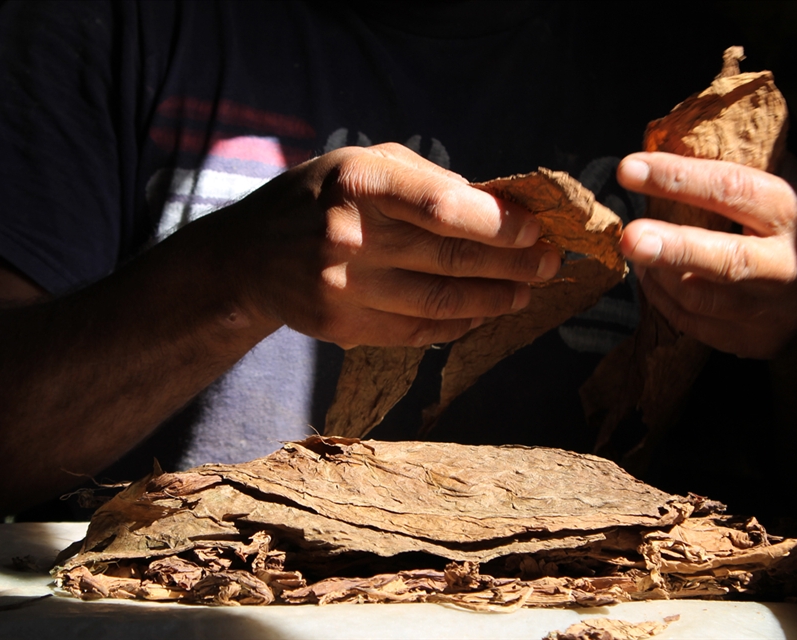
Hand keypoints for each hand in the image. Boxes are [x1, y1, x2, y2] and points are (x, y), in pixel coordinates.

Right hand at [213, 143, 560, 347]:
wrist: (248, 257)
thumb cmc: (316, 198)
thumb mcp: (363, 164)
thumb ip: (426, 181)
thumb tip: (496, 207)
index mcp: (359, 183)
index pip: (444, 208)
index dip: (499, 223)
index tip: (536, 230)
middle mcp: (348, 236)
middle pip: (450, 259)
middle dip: (512, 264)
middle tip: (548, 264)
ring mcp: (343, 287)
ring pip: (439, 302)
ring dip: (494, 300)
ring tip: (524, 293)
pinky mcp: (342, 326)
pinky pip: (416, 331)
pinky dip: (457, 324)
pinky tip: (481, 314)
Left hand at [617, 151, 796, 358]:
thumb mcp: (796, 187)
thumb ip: (748, 162)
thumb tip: (676, 133)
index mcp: (796, 214)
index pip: (732, 190)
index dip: (678, 179)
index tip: (629, 169)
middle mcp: (788, 266)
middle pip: (726, 261)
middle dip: (673, 248)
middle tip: (629, 236)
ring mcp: (774, 311)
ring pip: (702, 298)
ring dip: (657, 273)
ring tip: (634, 248)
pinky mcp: (756, 342)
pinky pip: (695, 323)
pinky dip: (663, 299)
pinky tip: (652, 276)